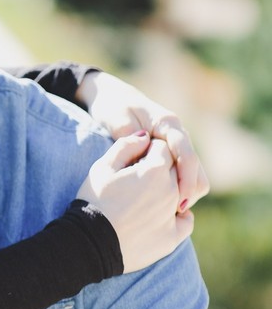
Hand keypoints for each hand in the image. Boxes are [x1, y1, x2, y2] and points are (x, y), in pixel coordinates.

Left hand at [75, 70, 208, 211]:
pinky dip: (176, 188)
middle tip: (173, 212)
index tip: (180, 201)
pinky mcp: (170, 152)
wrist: (111, 96)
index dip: (187, 179)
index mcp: (168, 123)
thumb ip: (130, 136)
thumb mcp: (116, 118)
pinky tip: (162, 202)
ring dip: (185, 191)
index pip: (186, 155)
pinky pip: (181, 174)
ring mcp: (176, 143)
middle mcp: (178, 133)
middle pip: (197, 168)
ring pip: (194, 173)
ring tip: (167, 210)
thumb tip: (144, 151)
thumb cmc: (112, 106)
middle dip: (189, 190)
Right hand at [78, 132, 193, 272]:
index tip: (132, 159)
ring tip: (144, 197)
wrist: (91, 242)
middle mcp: (171, 191)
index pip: (160, 148)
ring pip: (181, 193)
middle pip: (174, 169)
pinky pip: (186, 221)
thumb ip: (126, 146)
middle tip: (136, 179)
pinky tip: (163, 215)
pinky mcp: (172, 237)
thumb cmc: (94, 201)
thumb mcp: (103, 167)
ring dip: (168, 190)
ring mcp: (174, 215)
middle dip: (159, 168)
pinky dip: (179, 216)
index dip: (145, 150)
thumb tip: (145, 136)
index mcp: (155, 170)